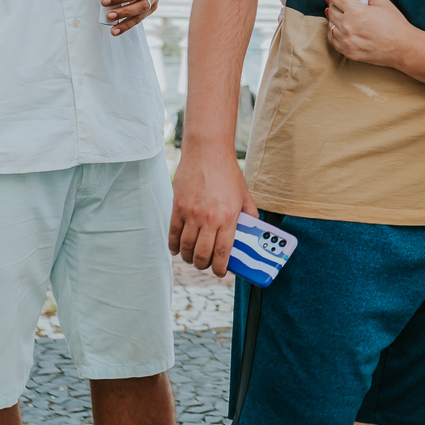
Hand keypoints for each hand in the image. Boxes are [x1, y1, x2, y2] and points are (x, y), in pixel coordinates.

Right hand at [169, 146, 256, 276]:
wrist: (207, 152)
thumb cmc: (228, 172)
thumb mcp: (245, 195)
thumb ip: (249, 215)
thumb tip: (251, 232)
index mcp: (228, 217)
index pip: (223, 252)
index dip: (220, 268)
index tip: (220, 272)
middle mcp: (209, 219)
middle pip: (202, 254)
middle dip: (203, 265)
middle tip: (206, 265)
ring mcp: (191, 214)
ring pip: (185, 247)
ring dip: (188, 258)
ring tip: (192, 258)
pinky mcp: (177, 207)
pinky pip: (173, 234)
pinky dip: (174, 246)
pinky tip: (177, 249)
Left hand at [325, 0, 413, 66]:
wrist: (403, 48)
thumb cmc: (395, 24)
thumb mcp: (382, 2)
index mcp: (356, 11)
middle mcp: (347, 26)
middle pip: (331, 9)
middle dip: (335, 2)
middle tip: (342, 0)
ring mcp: (346, 41)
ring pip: (330, 24)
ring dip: (335, 17)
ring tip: (344, 14)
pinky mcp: (347, 52)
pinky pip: (332, 38)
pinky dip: (334, 31)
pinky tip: (341, 27)